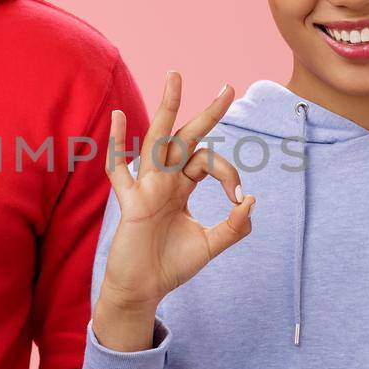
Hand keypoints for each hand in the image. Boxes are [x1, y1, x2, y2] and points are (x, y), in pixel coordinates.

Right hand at [93, 71, 255, 351]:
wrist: (143, 290)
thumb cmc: (171, 266)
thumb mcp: (210, 245)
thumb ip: (233, 226)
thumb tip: (250, 199)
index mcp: (181, 188)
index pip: (208, 163)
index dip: (229, 174)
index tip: (238, 199)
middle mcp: (164, 181)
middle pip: (186, 138)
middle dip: (207, 114)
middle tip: (229, 88)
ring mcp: (146, 187)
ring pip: (157, 140)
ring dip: (167, 108)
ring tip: (176, 77)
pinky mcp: (130, 202)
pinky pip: (119, 169)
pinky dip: (117, 144)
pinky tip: (118, 117)